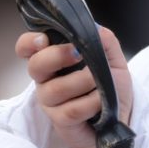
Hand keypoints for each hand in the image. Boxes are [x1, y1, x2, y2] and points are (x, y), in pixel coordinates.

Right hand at [15, 26, 133, 147]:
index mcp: (54, 59)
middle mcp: (46, 79)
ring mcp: (50, 101)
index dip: (28, 42)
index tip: (42, 40)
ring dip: (83, 81)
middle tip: (79, 54)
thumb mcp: (113, 59)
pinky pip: (71, 109)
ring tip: (100, 82)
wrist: (121, 118)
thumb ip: (104, 40)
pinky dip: (92, 102)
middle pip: (35, 65)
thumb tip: (92, 27)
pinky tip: (101, 101)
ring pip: (55, 89)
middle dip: (57, 56)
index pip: (27, 48)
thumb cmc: (112, 85)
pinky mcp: (60, 120)